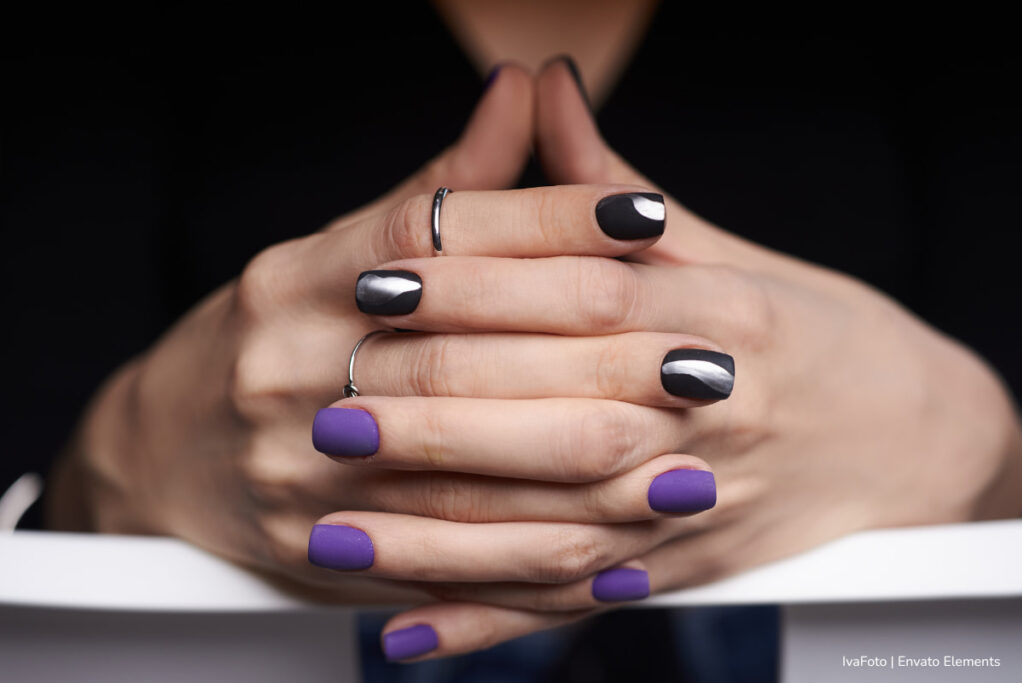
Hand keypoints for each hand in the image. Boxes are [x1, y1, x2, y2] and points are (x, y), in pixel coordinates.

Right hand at [48, 66, 714, 610]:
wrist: (165, 449)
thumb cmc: (275, 334)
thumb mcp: (337, 251)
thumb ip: (442, 188)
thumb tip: (525, 87)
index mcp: (300, 277)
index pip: (437, 234)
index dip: (549, 222)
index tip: (645, 218)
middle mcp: (290, 365)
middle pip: (464, 357)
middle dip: (593, 359)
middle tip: (702, 356)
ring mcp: (295, 464)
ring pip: (463, 472)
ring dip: (584, 471)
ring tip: (685, 463)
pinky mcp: (310, 544)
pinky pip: (440, 560)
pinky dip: (532, 556)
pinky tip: (614, 549)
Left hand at [327, 58, 1021, 659]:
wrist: (905, 432)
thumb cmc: (802, 328)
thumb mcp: (719, 247)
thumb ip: (610, 184)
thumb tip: (535, 86)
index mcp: (716, 313)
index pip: (574, 296)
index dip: (470, 288)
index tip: (373, 282)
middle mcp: (707, 413)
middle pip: (552, 420)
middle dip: (435, 420)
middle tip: (327, 414)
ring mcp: (698, 505)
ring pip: (552, 531)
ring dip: (440, 542)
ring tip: (334, 537)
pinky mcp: (687, 573)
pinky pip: (579, 605)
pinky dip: (493, 625)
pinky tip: (409, 639)